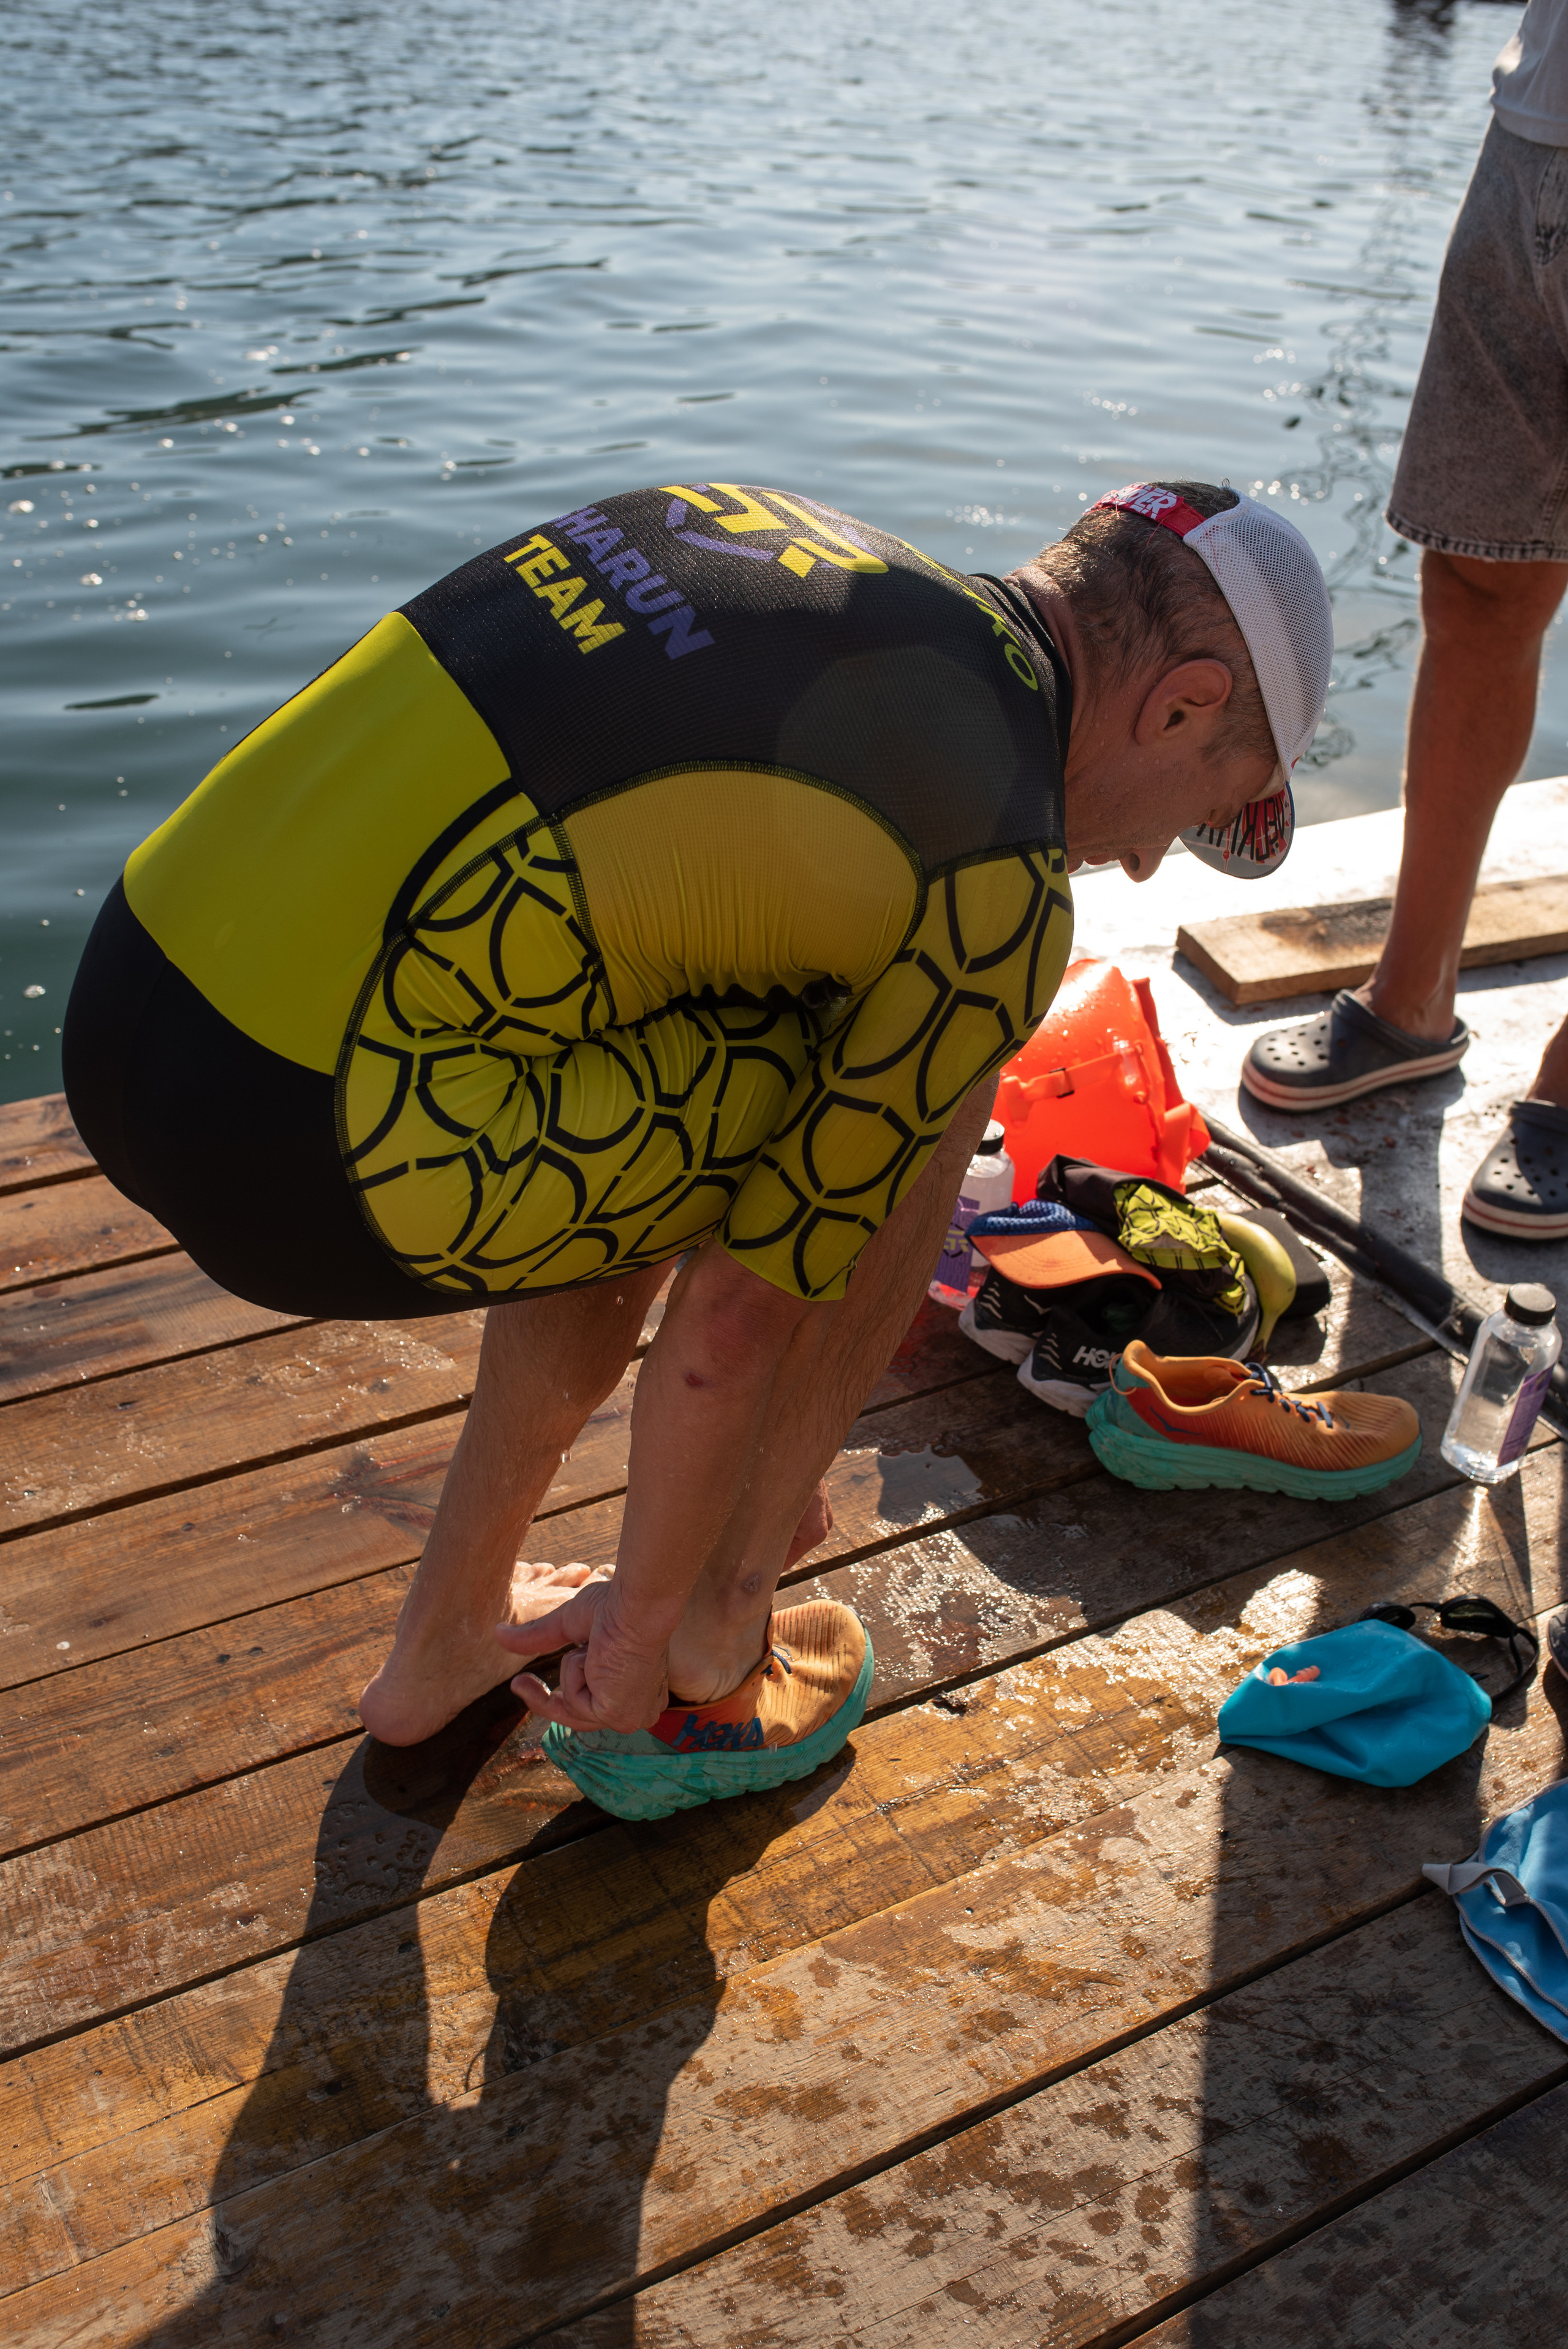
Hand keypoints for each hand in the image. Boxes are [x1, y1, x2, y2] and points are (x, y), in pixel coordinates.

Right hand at [495, 1577, 670, 1734]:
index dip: (552, 1700)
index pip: (589, 1706)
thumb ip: (539, 1637)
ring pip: (572, 1707)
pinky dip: (576, 1674)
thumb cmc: (617, 1607)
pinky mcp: (620, 1717)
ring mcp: (631, 1716)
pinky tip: (597, 1656)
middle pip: (575, 1718)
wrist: (635, 1606)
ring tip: (593, 1647)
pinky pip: (575, 1702)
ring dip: (571, 1670)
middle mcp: (639, 1708)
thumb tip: (498, 1635)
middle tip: (517, 1682)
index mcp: (636, 1689)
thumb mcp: (570, 1623)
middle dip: (542, 1702)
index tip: (521, 1683)